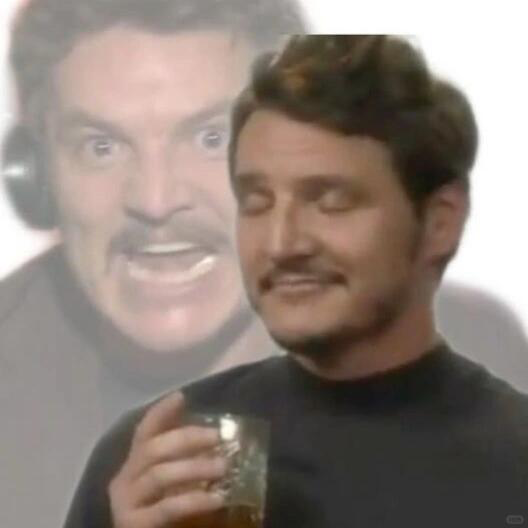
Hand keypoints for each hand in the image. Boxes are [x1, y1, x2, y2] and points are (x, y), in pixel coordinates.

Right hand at [109, 392, 227, 527]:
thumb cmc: (164, 513)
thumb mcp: (173, 480)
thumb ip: (183, 457)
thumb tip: (209, 431)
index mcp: (133, 465)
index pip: (143, 431)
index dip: (160, 412)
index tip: (180, 396)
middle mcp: (124, 480)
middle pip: (152, 448)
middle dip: (187, 438)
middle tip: (218, 436)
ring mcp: (125, 503)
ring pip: (160, 475)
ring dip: (195, 467)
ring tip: (224, 467)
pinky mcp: (134, 526)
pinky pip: (168, 507)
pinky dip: (195, 500)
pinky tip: (217, 498)